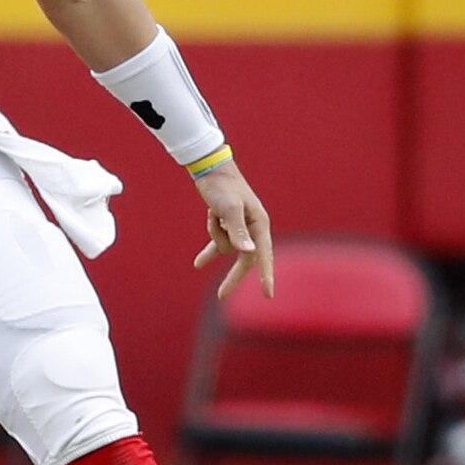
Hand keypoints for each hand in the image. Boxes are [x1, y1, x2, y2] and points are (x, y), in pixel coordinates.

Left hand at [191, 164, 274, 299]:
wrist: (210, 168)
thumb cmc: (222, 186)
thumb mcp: (228, 208)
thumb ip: (238, 230)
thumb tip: (248, 252)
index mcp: (259, 224)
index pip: (263, 255)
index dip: (266, 275)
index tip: (268, 295)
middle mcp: (253, 227)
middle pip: (245, 260)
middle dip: (233, 277)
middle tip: (221, 297)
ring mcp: (240, 227)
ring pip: (226, 246)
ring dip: (214, 232)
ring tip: (212, 212)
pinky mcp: (226, 225)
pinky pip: (218, 244)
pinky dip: (208, 253)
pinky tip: (197, 265)